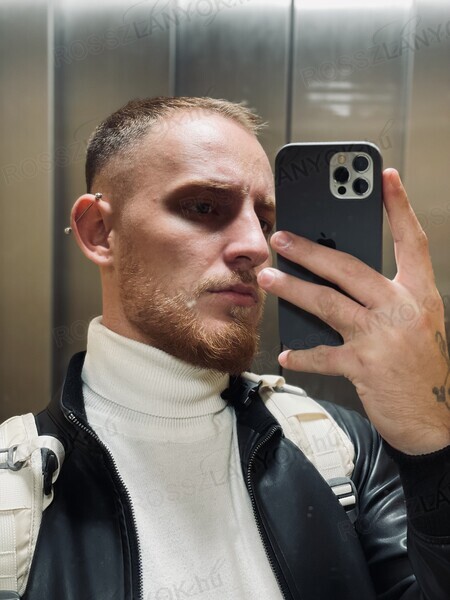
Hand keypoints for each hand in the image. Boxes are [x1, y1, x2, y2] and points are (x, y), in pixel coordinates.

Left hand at [258, 169, 449, 454]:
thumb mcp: (415, 324)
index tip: (384, 176)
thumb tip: (338, 277)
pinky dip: (303, 355)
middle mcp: (403, 309)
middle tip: (281, 238)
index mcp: (420, 294)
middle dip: (310, 250)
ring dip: (293, 289)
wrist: (435, 420)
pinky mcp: (365, 366)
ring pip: (328, 302)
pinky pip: (324, 355)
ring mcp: (383, 337)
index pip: (412, 241)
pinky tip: (288, 353)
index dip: (399, 207)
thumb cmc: (420, 368)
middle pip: (350, 267)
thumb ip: (384, 298)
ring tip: (269, 279)